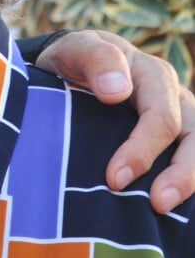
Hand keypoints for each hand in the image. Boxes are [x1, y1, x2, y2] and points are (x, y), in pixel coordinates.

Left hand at [37, 30, 194, 213]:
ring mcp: (178, 116)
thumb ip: (95, 59)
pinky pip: (189, 155)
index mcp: (150, 73)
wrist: (74, 63)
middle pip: (189, 136)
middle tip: (154, 204)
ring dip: (187, 180)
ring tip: (162, 208)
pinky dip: (186, 182)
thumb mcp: (76, 48)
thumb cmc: (75, 58)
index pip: (160, 116)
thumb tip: (116, 92)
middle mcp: (171, 95)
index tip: (114, 179)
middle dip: (177, 174)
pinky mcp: (174, 137)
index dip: (141, 150)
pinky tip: (171, 208)